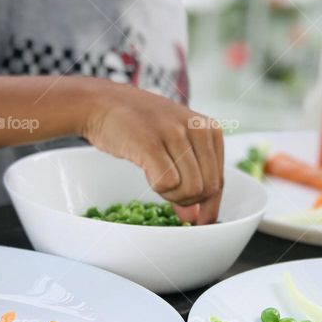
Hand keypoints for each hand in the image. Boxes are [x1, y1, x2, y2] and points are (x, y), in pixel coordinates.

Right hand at [80, 82, 224, 224]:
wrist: (103, 103)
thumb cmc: (140, 126)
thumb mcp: (174, 146)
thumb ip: (190, 178)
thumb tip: (196, 218)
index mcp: (210, 129)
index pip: (219, 180)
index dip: (207, 204)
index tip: (196, 217)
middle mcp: (197, 128)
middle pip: (207, 189)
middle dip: (187, 201)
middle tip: (168, 192)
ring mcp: (174, 134)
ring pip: (190, 190)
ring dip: (171, 196)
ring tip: (156, 178)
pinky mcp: (151, 143)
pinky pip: (166, 184)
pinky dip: (157, 189)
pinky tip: (147, 172)